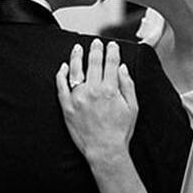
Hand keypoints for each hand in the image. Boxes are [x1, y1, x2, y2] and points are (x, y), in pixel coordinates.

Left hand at [56, 39, 137, 169]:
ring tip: (78, 49)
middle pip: (93, 63)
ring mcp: (78, 98)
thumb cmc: (120, 131)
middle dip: (96, 50)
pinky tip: (63, 67)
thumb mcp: (132, 108)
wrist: (104, 150)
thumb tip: (122, 68)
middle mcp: (93, 90)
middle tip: (96, 42)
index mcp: (110, 89)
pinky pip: (61, 87)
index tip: (111, 45)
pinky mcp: (67, 107)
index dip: (111, 51)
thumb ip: (127, 85)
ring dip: (77, 57)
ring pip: (75, 71)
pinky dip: (61, 75)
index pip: (110, 63)